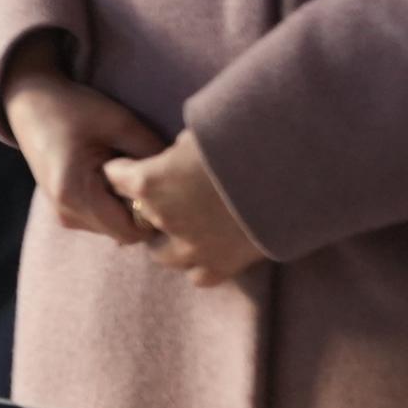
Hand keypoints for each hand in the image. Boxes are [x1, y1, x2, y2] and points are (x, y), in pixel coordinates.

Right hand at [7, 65, 167, 245]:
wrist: (31, 103)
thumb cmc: (74, 108)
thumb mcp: (119, 123)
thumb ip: (152, 154)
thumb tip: (182, 182)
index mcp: (75, 193)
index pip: (131, 232)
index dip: (154, 214)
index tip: (163, 187)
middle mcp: (65, 212)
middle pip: (124, 233)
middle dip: (141, 211)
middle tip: (149, 177)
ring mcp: (62, 215)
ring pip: (115, 229)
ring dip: (128, 208)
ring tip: (128, 173)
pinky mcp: (64, 211)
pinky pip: (103, 221)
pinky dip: (115, 205)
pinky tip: (114, 178)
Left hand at [106, 133, 265, 285]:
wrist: (292, 172)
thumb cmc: (241, 141)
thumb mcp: (197, 133)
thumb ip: (175, 151)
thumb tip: (174, 155)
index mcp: (149, 182)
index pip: (114, 176)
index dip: (123, 168)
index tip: (133, 165)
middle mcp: (163, 219)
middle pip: (135, 217)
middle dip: (145, 206)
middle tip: (165, 194)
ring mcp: (191, 247)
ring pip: (162, 253)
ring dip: (168, 238)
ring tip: (187, 224)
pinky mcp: (222, 266)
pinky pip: (197, 274)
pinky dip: (199, 262)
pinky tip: (211, 246)